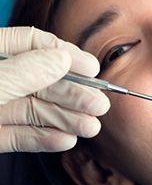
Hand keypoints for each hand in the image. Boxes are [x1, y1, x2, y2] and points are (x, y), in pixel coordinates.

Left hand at [0, 26, 109, 152]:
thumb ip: (25, 71)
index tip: (92, 68)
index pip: (34, 44)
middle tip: (99, 105)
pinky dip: (42, 139)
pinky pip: (18, 136)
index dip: (66, 55)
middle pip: (39, 81)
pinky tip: (64, 140)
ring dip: (64, 119)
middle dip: (72, 94)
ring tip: (90, 127)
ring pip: (33, 110)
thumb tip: (62, 59)